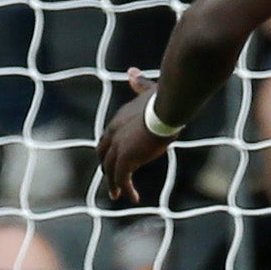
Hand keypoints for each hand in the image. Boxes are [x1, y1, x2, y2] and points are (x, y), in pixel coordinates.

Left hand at [97, 69, 177, 203]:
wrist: (166, 109)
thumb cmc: (161, 98)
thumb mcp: (148, 91)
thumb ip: (139, 84)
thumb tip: (132, 71)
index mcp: (117, 120)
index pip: (106, 140)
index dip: (109, 152)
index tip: (114, 161)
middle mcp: (113, 135)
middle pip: (104, 156)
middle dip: (107, 169)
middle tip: (112, 181)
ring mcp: (118, 148)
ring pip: (110, 171)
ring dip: (114, 184)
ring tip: (118, 195)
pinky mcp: (126, 159)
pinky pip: (122, 179)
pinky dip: (126, 189)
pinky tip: (134, 198)